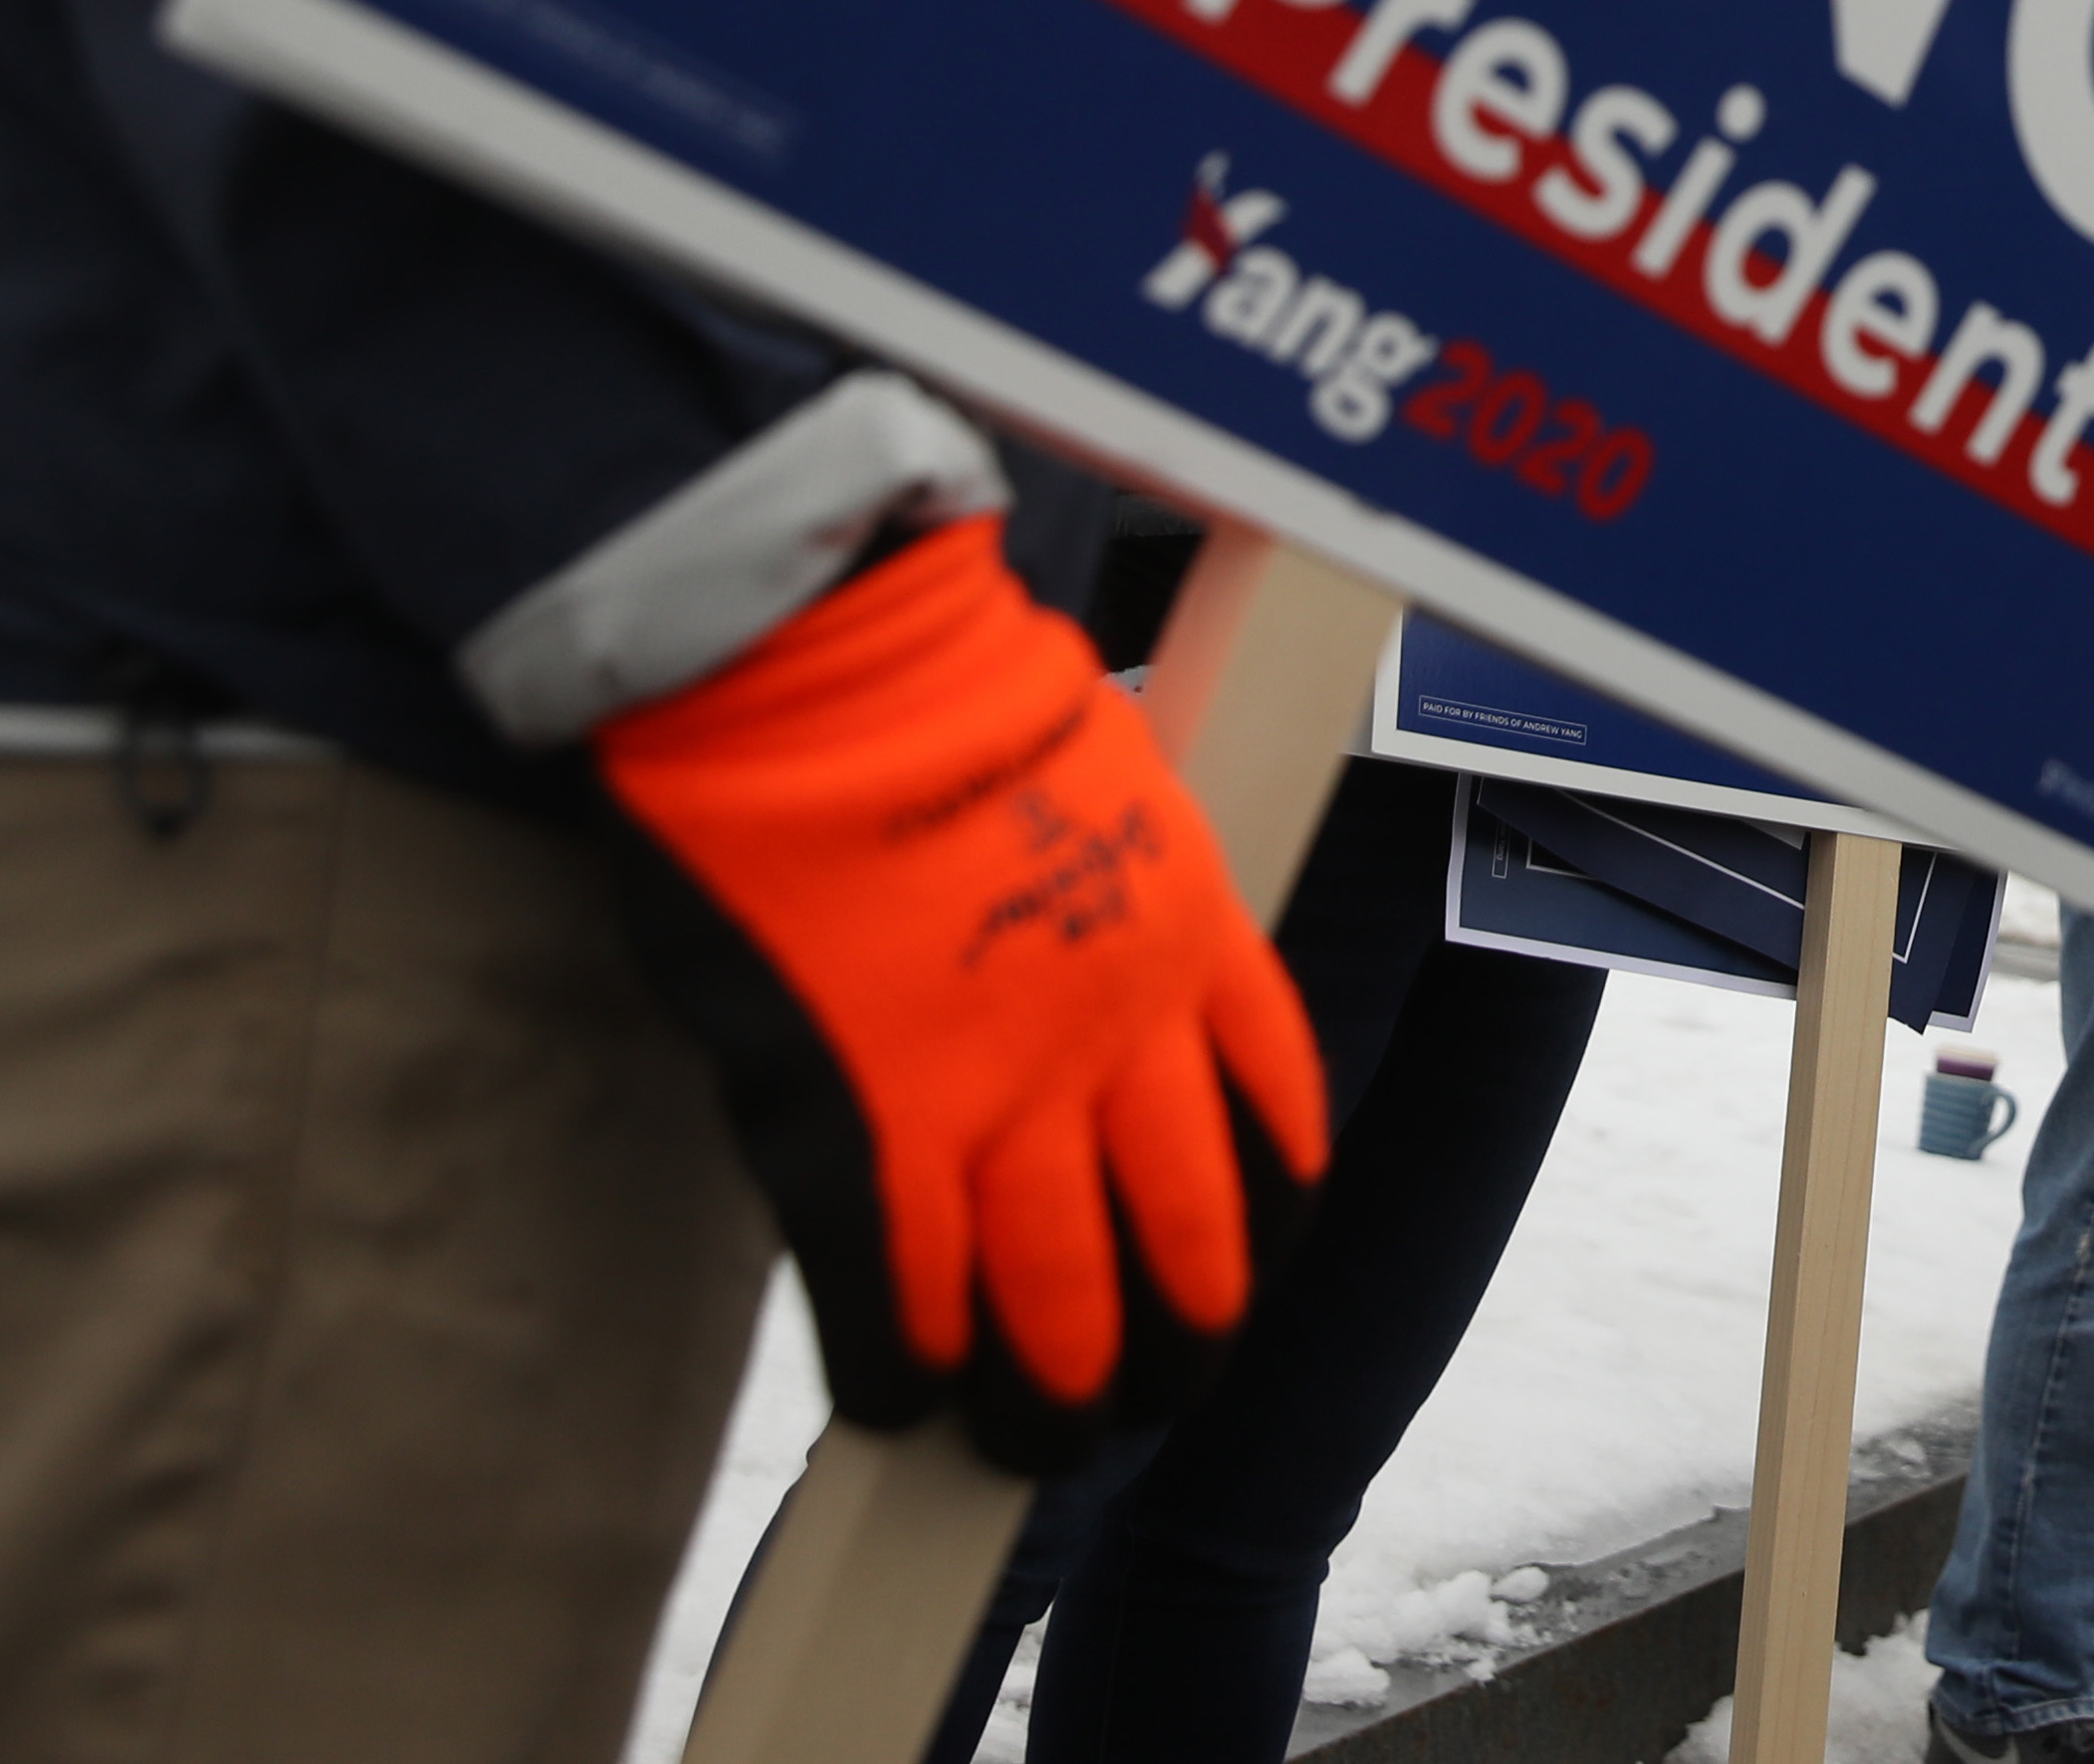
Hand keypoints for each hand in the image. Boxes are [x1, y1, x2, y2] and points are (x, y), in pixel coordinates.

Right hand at [592, 517, 1327, 1469]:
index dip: (1266, 1219)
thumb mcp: (1104, 779)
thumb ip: (1112, 896)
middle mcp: (1118, 1030)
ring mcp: (992, 1086)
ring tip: (1032, 1442)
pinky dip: (902, 1368)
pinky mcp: (858, 1119)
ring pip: (1056, 1299)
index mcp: (1191, 932)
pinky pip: (897, 1291)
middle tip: (1139, 1402)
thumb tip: (1085, 984)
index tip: (1248, 1268)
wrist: (821, 649)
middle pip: (1183, 1241)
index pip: (1273, 1119)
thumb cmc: (936, 686)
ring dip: (1047, 1396)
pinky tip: (897, 1402)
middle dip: (1173, 1345)